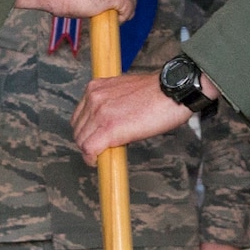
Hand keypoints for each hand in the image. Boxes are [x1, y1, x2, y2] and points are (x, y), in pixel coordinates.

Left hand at [73, 69, 191, 163]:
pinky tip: (98, 161)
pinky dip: (91, 159)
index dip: (86, 132)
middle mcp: (94, 98)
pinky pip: (89, 149)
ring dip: (90, 151)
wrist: (171, 92)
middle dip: (87, 142)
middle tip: (101, 149)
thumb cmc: (156, 93)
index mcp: (96, 88)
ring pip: (82, 141)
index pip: (79, 116)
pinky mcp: (108, 128)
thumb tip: (107, 122)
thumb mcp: (123, 91)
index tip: (93, 139)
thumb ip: (110, 104)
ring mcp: (99, 113)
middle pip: (78, 130)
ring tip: (105, 153)